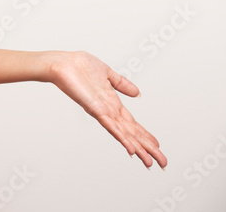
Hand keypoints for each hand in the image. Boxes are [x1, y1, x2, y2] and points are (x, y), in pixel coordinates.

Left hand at [48, 51, 166, 168]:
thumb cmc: (80, 66)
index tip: (158, 146)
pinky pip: (110, 126)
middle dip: (147, 148)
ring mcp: (101, 112)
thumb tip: (137, 93)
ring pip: (124, 134)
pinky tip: (131, 150)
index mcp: (112, 103)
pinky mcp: (93, 109)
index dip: (145, 135)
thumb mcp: (107, 74)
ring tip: (150, 162)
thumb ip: (122, 84)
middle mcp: (108, 111)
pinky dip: (121, 138)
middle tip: (162, 162)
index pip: (132, 124)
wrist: (62, 62)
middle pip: (132, 133)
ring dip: (138, 148)